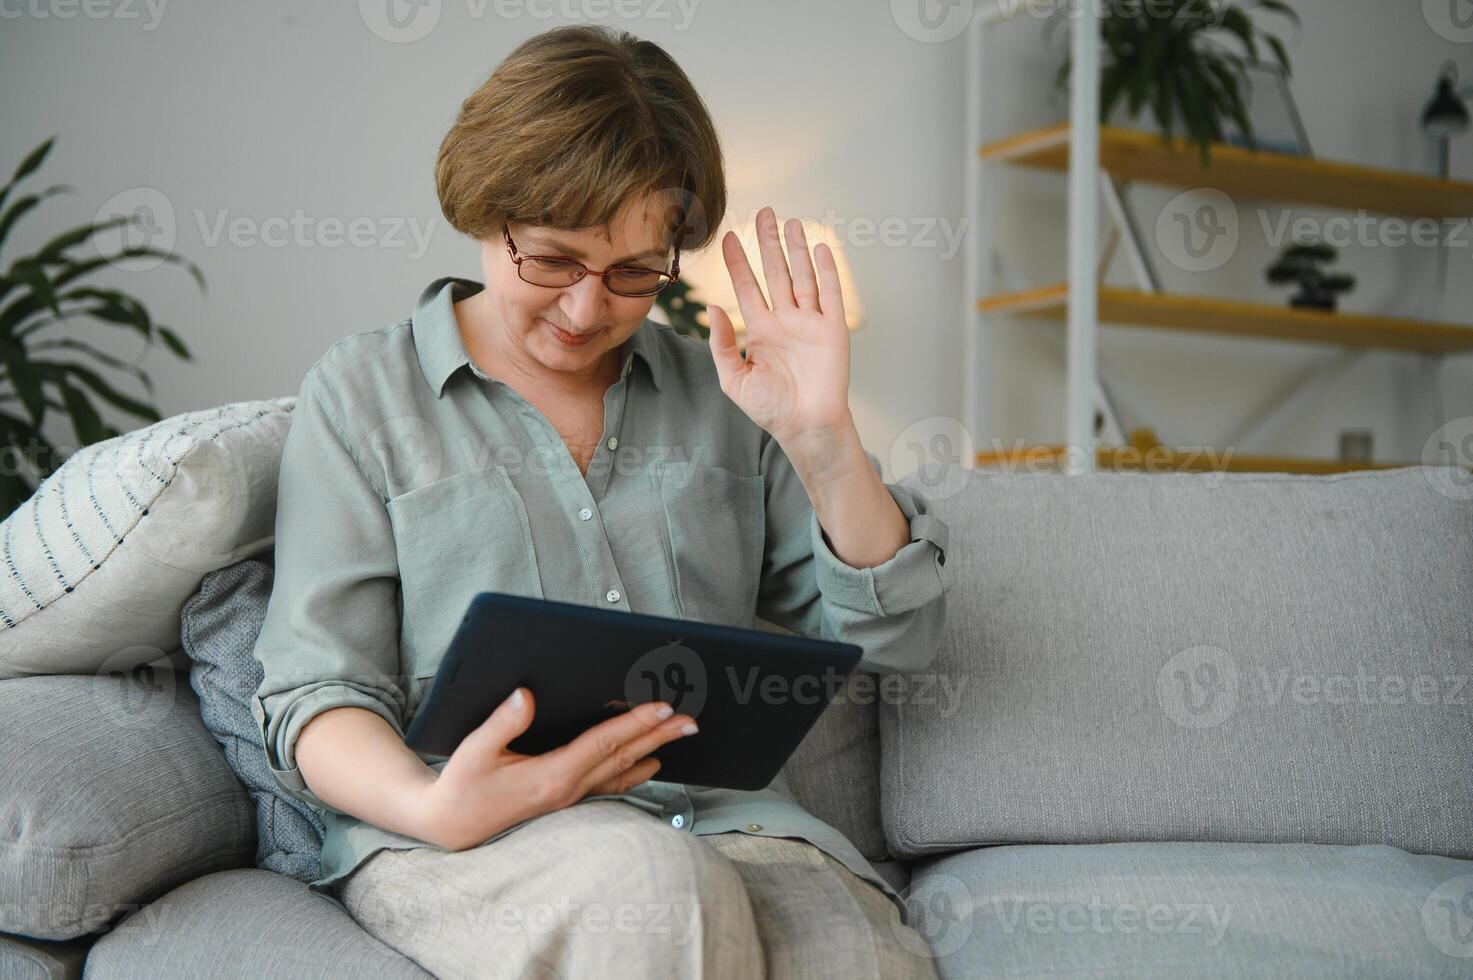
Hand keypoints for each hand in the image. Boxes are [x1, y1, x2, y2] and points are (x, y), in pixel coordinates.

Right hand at [415, 688, 697, 851]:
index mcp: (550, 776)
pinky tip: (648, 765)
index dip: (636, 724)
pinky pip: (609, 785)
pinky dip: (633, 772)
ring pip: (621, 771)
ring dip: (652, 751)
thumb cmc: (461, 785)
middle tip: (691, 719)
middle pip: (623, 756)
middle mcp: (567, 789)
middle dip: (659, 736)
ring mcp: (569, 798)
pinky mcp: (565, 800)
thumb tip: (526, 695)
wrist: (450, 825)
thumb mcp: (473, 750)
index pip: (604, 744)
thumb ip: (502, 723)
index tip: (664, 708)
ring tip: (678, 736)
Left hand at [706, 206, 853, 446]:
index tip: (727, 238)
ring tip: (790, 222)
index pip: (746, 287)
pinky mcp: (832, 329)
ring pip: (801, 276)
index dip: (737, 262)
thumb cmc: (770, 408)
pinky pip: (829, 293)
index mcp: (760, 330)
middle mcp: (784, 320)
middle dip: (768, 243)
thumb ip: (722, 344)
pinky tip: (819, 248)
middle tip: (763, 213)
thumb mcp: (733, 379)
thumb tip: (712, 308)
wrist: (806, 426)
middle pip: (775, 272)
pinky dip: (825, 270)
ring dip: (796, 249)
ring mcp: (809, 322)